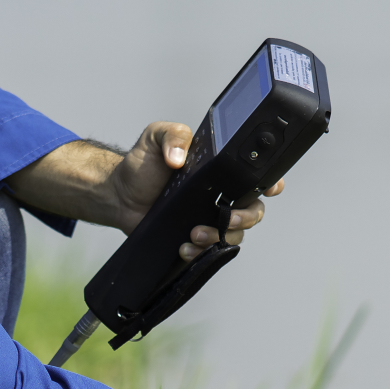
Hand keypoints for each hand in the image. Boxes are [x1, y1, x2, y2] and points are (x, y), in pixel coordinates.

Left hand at [101, 122, 283, 259]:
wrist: (119, 195)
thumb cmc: (141, 165)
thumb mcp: (155, 138)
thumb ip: (172, 134)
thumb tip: (179, 156)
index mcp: (221, 172)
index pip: (256, 177)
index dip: (270, 183)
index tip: (269, 189)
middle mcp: (221, 197)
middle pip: (253, 212)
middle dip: (245, 218)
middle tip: (225, 217)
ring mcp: (209, 220)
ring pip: (234, 236)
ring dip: (220, 237)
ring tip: (194, 233)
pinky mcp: (194, 241)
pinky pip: (210, 253)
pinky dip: (201, 254)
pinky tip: (184, 248)